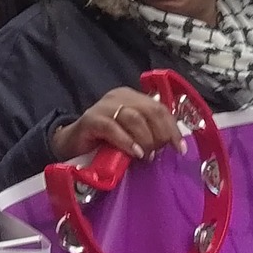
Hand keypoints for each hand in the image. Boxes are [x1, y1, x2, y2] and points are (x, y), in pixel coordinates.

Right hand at [51, 86, 184, 161]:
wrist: (72, 145)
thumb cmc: (105, 141)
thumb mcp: (131, 135)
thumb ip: (148, 133)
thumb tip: (172, 146)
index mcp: (132, 97)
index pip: (159, 108)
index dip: (172, 128)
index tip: (180, 149)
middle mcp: (119, 97)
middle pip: (150, 110)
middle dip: (160, 134)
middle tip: (158, 153)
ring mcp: (104, 106)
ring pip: (134, 118)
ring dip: (145, 139)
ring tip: (146, 156)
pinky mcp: (91, 119)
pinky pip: (113, 128)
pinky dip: (127, 141)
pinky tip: (134, 153)